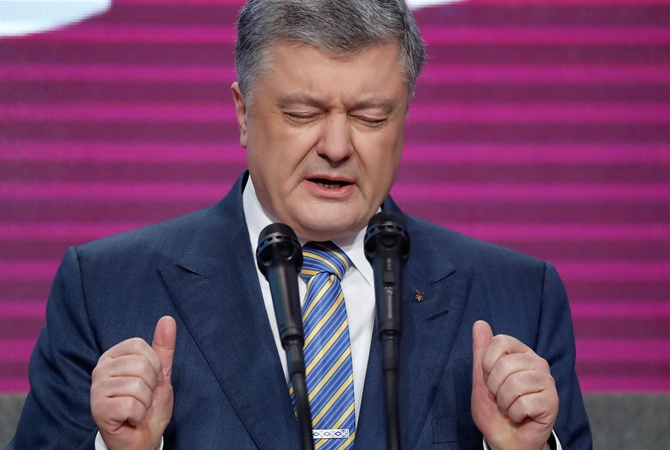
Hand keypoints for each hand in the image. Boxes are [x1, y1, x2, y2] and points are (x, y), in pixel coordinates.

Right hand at [91, 316, 175, 449]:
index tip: (149, 380)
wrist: (142, 437)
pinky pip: (132, 405)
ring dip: (146, 402)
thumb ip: (163, 348)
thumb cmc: (149, 404)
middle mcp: (100, 370)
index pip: (140, 346)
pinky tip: (130, 418)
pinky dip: (139, 414)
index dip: (154, 365)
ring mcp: (97, 390)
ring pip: (138, 386)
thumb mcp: (161, 374)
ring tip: (136, 408)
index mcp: (113, 356)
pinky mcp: (98, 409)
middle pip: (141, 365)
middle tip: (142, 397)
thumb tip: (168, 319)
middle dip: (151, 385)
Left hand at [471, 320, 557, 449]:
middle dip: (494, 387)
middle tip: (501, 397)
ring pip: (513, 385)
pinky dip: (515, 414)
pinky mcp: (553, 401)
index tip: (489, 377)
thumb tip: (480, 322)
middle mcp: (538, 362)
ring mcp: (547, 381)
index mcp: (521, 352)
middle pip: (505, 365)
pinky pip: (523, 404)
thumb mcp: (481, 378)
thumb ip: (481, 351)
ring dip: (504, 403)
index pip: (500, 341)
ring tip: (510, 407)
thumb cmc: (494, 408)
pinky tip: (521, 416)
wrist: (505, 438)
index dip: (487, 363)